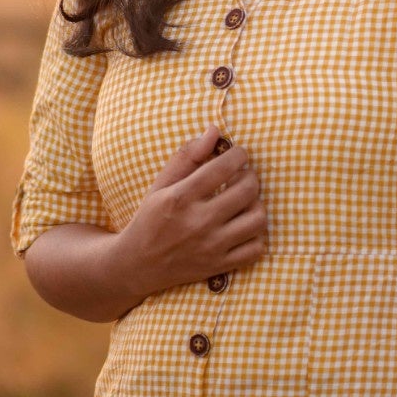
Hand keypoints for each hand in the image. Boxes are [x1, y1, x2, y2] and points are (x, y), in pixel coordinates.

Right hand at [117, 124, 267, 297]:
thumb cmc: (150, 218)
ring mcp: (211, 246)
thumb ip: (187, 156)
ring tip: (245, 202)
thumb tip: (214, 131)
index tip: (238, 154)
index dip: (239, 155)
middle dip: (251, 176)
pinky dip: (255, 236)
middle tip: (243, 176)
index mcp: (181, 197)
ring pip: (258, 219)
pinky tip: (242, 227)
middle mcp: (198, 222)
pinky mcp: (219, 266)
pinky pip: (256, 249)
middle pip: (247, 190)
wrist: (138, 265)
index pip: (224, 167)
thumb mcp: (161, 184)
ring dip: (256, 205)